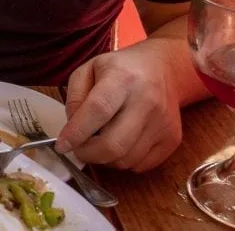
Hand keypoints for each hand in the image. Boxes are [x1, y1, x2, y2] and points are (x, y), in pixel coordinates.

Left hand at [56, 39, 183, 171]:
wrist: (163, 68)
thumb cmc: (120, 69)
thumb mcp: (89, 69)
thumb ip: (74, 97)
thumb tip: (72, 129)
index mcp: (122, 77)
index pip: (98, 110)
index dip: (77, 132)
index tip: (62, 145)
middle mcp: (147, 101)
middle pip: (114, 143)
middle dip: (88, 153)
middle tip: (78, 148)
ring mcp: (163, 122)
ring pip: (126, 159)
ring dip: (105, 158)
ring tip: (99, 141)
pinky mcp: (172, 139)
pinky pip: (141, 165)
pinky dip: (124, 161)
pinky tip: (120, 143)